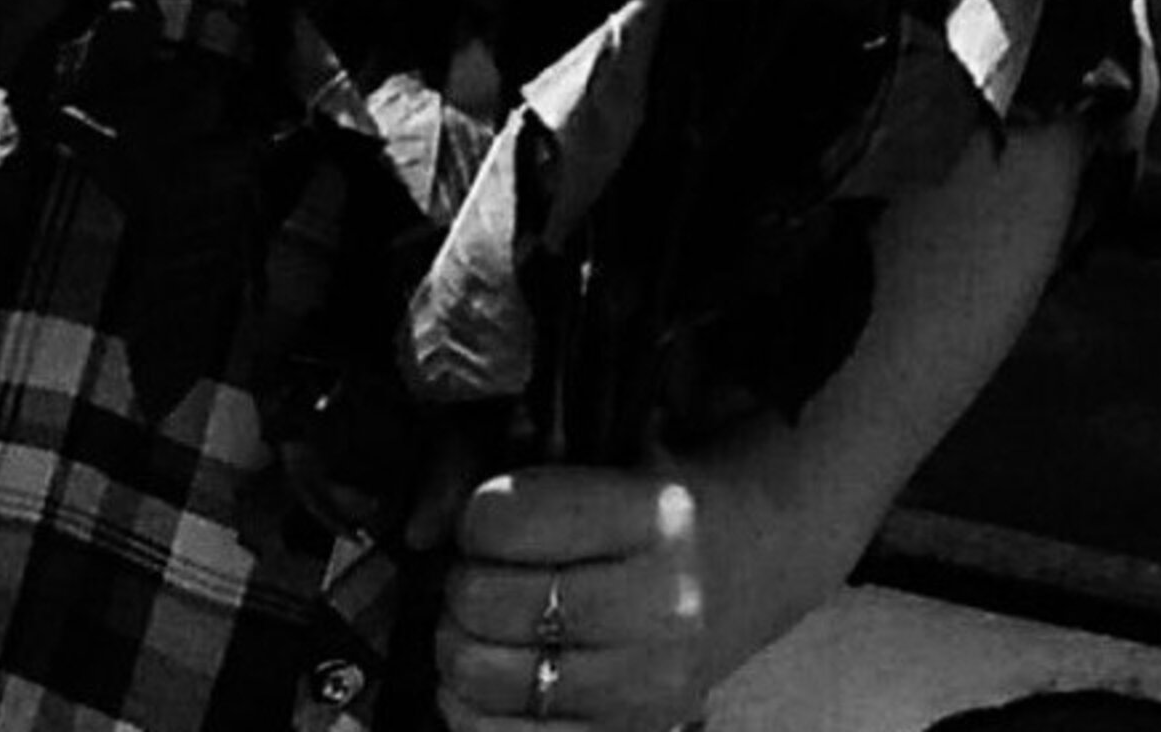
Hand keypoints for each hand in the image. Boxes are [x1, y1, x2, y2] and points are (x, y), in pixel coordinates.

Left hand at [433, 463, 719, 730]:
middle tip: (479, 571)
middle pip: (488, 602)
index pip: (507, 518)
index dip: (474, 515)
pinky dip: (468, 711)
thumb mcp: (598, 454)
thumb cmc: (651, 503)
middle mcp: (661, 606)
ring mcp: (646, 686)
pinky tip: (483, 679)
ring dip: (457, 646)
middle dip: (460, 582)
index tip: (487, 515)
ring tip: (480, 623)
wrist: (741, 566)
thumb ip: (497, 465)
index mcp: (654, 516)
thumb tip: (418, 531)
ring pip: (485, 677)